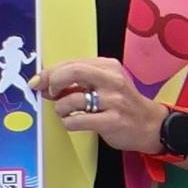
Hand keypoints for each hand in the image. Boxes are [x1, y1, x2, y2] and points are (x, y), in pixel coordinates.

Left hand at [38, 57, 165, 154]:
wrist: (149, 124)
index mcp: (108, 66)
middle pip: (72, 72)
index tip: (38, 82)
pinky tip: (74, 122)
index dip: (50, 72)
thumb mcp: (105, 84)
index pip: (72, 63)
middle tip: (51, 94)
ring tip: (66, 112)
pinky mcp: (112, 121)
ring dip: (61, 109)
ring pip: (72, 100)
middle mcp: (112, 80)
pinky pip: (77, 121)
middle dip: (53, 83)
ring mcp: (113, 101)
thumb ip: (79, 80)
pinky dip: (69, 122)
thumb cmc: (122, 104)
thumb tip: (45, 83)